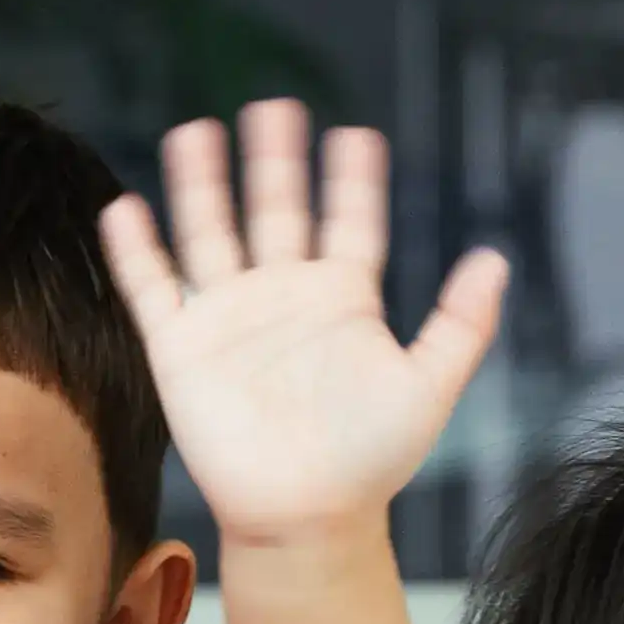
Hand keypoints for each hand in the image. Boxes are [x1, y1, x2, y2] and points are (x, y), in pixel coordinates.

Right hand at [94, 100, 508, 538]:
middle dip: (276, 160)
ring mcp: (229, 317)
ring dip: (203, 185)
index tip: (356, 136)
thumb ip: (461, 323)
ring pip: (212, 233)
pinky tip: (127, 206)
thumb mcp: (430, 385)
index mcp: (344, 299)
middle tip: (275, 107)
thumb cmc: (370, 460)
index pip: (349, 221)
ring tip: (199, 132)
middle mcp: (284, 297)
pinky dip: (137, 249)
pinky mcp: (180, 347)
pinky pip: (153, 288)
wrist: (306, 517)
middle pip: (277, 210)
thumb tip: (496, 258)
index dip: (353, 180)